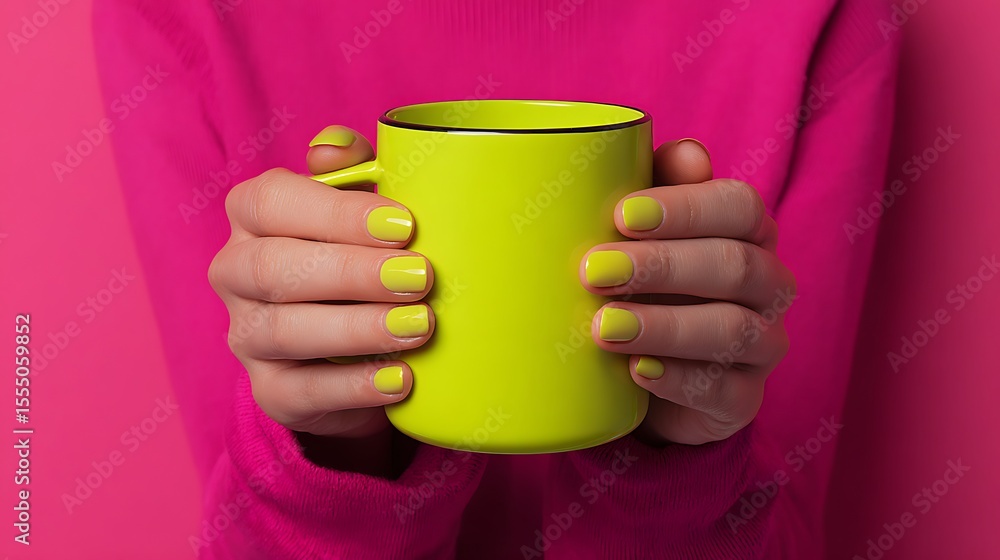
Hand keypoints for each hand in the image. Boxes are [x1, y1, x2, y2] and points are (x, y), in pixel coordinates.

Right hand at [209, 126, 433, 444]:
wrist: (360, 345)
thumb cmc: (363, 257)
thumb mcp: (363, 210)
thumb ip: (353, 173)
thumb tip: (337, 147)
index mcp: (253, 214)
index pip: (273, 202)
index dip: (337, 213)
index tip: (404, 226)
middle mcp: (235, 272)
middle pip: (275, 268)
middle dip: (353, 272)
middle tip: (421, 277)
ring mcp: (245, 335)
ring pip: (284, 331)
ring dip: (357, 328)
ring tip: (419, 326)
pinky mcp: (269, 390)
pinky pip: (301, 391)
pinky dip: (353, 386)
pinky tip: (400, 378)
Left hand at [579, 139, 795, 445]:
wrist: (641, 375)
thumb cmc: (642, 284)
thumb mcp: (637, 235)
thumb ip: (655, 186)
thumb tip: (684, 154)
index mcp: (746, 234)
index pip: (739, 207)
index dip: (687, 207)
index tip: (621, 215)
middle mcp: (767, 286)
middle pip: (735, 266)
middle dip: (662, 266)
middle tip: (594, 270)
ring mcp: (762, 346)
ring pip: (734, 330)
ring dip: (665, 326)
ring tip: (604, 326)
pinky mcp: (743, 401)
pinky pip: (727, 392)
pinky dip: (679, 381)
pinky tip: (637, 372)